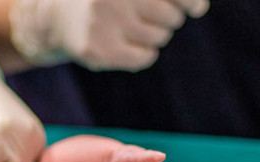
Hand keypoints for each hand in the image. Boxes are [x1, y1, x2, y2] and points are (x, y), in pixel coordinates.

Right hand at [11, 0, 209, 70]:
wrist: (59, 16)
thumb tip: (200, 6)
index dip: (191, 1)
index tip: (197, 7)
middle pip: (171, 16)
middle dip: (168, 18)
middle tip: (147, 15)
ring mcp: (102, 23)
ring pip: (159, 38)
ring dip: (153, 35)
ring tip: (131, 27)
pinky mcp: (97, 50)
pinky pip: (144, 58)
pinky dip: (144, 53)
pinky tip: (126, 45)